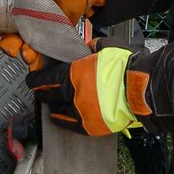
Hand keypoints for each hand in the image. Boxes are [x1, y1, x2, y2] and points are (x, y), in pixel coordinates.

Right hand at [0, 0, 107, 64]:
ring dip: (20, 52)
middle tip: (9, 45)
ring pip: (21, 45)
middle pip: (6, 36)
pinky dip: (35, 58)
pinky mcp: (50, 37)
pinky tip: (35, 59)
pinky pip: (40, 51)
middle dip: (4, 44)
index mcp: (17, 0)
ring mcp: (37, 28)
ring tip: (26, 52)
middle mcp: (24, 16)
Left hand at [26, 39, 151, 135]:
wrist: (142, 90)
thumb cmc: (126, 67)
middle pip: (49, 96)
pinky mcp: (91, 126)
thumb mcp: (107, 47)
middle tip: (40, 92)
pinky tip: (60, 118)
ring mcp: (81, 112)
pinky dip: (63, 121)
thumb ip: (92, 47)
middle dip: (42, 93)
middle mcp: (73, 94)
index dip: (36, 80)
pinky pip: (71, 125)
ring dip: (53, 107)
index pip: (46, 79)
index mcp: (74, 74)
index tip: (32, 80)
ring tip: (50, 105)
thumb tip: (86, 48)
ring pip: (58, 112)